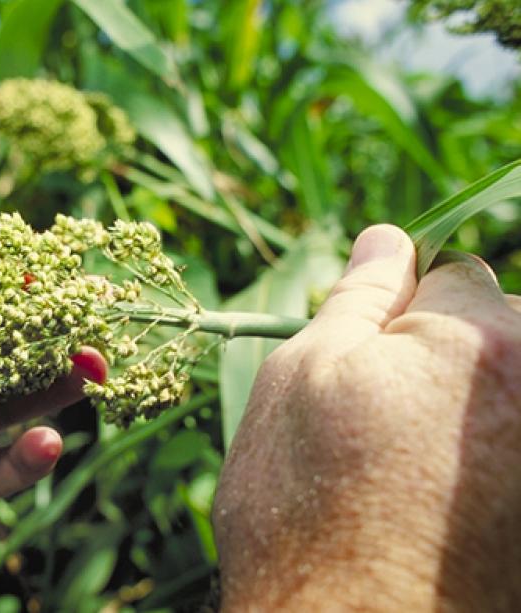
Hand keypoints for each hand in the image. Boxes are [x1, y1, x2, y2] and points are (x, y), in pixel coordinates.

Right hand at [214, 225, 520, 610]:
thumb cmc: (304, 506)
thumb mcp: (302, 380)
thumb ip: (357, 298)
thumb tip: (386, 238)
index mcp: (484, 339)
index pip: (455, 271)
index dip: (399, 311)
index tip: (366, 365)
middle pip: (504, 328)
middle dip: (450, 353)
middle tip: (386, 422)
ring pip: (509, 386)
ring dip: (472, 405)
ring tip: (412, 470)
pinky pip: (510, 442)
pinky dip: (486, 457)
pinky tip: (441, 500)